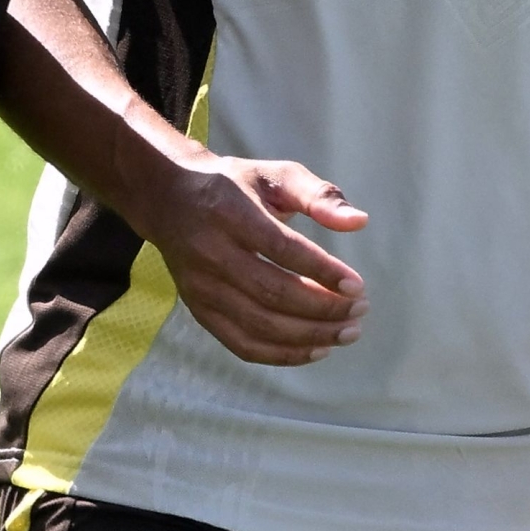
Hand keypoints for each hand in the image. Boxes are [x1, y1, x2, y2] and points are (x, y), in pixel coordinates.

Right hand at [131, 152, 367, 364]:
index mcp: (230, 212)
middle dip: (323, 308)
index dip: (323, 271)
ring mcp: (200, 286)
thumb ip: (319, 194)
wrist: (169, 198)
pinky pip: (242, 345)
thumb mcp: (275, 175)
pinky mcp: (198, 309)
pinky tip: (316, 349)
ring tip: (347, 332)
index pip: (282, 249)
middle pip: (272, 293)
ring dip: (310, 336)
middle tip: (360, 310)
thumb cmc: (234, 185)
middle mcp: (210, 252)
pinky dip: (282, 355)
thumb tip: (360, 222)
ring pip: (260, 325)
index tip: (358, 286)